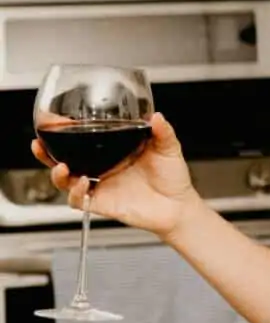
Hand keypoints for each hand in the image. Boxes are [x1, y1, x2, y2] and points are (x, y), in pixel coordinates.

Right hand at [32, 112, 199, 238]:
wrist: (179, 206)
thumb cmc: (172, 177)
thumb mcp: (168, 149)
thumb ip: (163, 132)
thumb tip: (157, 116)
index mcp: (112, 151)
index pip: (82, 139)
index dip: (65, 130)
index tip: (52, 118)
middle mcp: (101, 168)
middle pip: (63, 159)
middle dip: (46, 152)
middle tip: (38, 143)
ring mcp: (100, 186)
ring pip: (65, 180)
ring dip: (56, 173)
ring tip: (61, 166)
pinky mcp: (101, 204)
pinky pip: (78, 200)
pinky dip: (75, 192)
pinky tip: (81, 182)